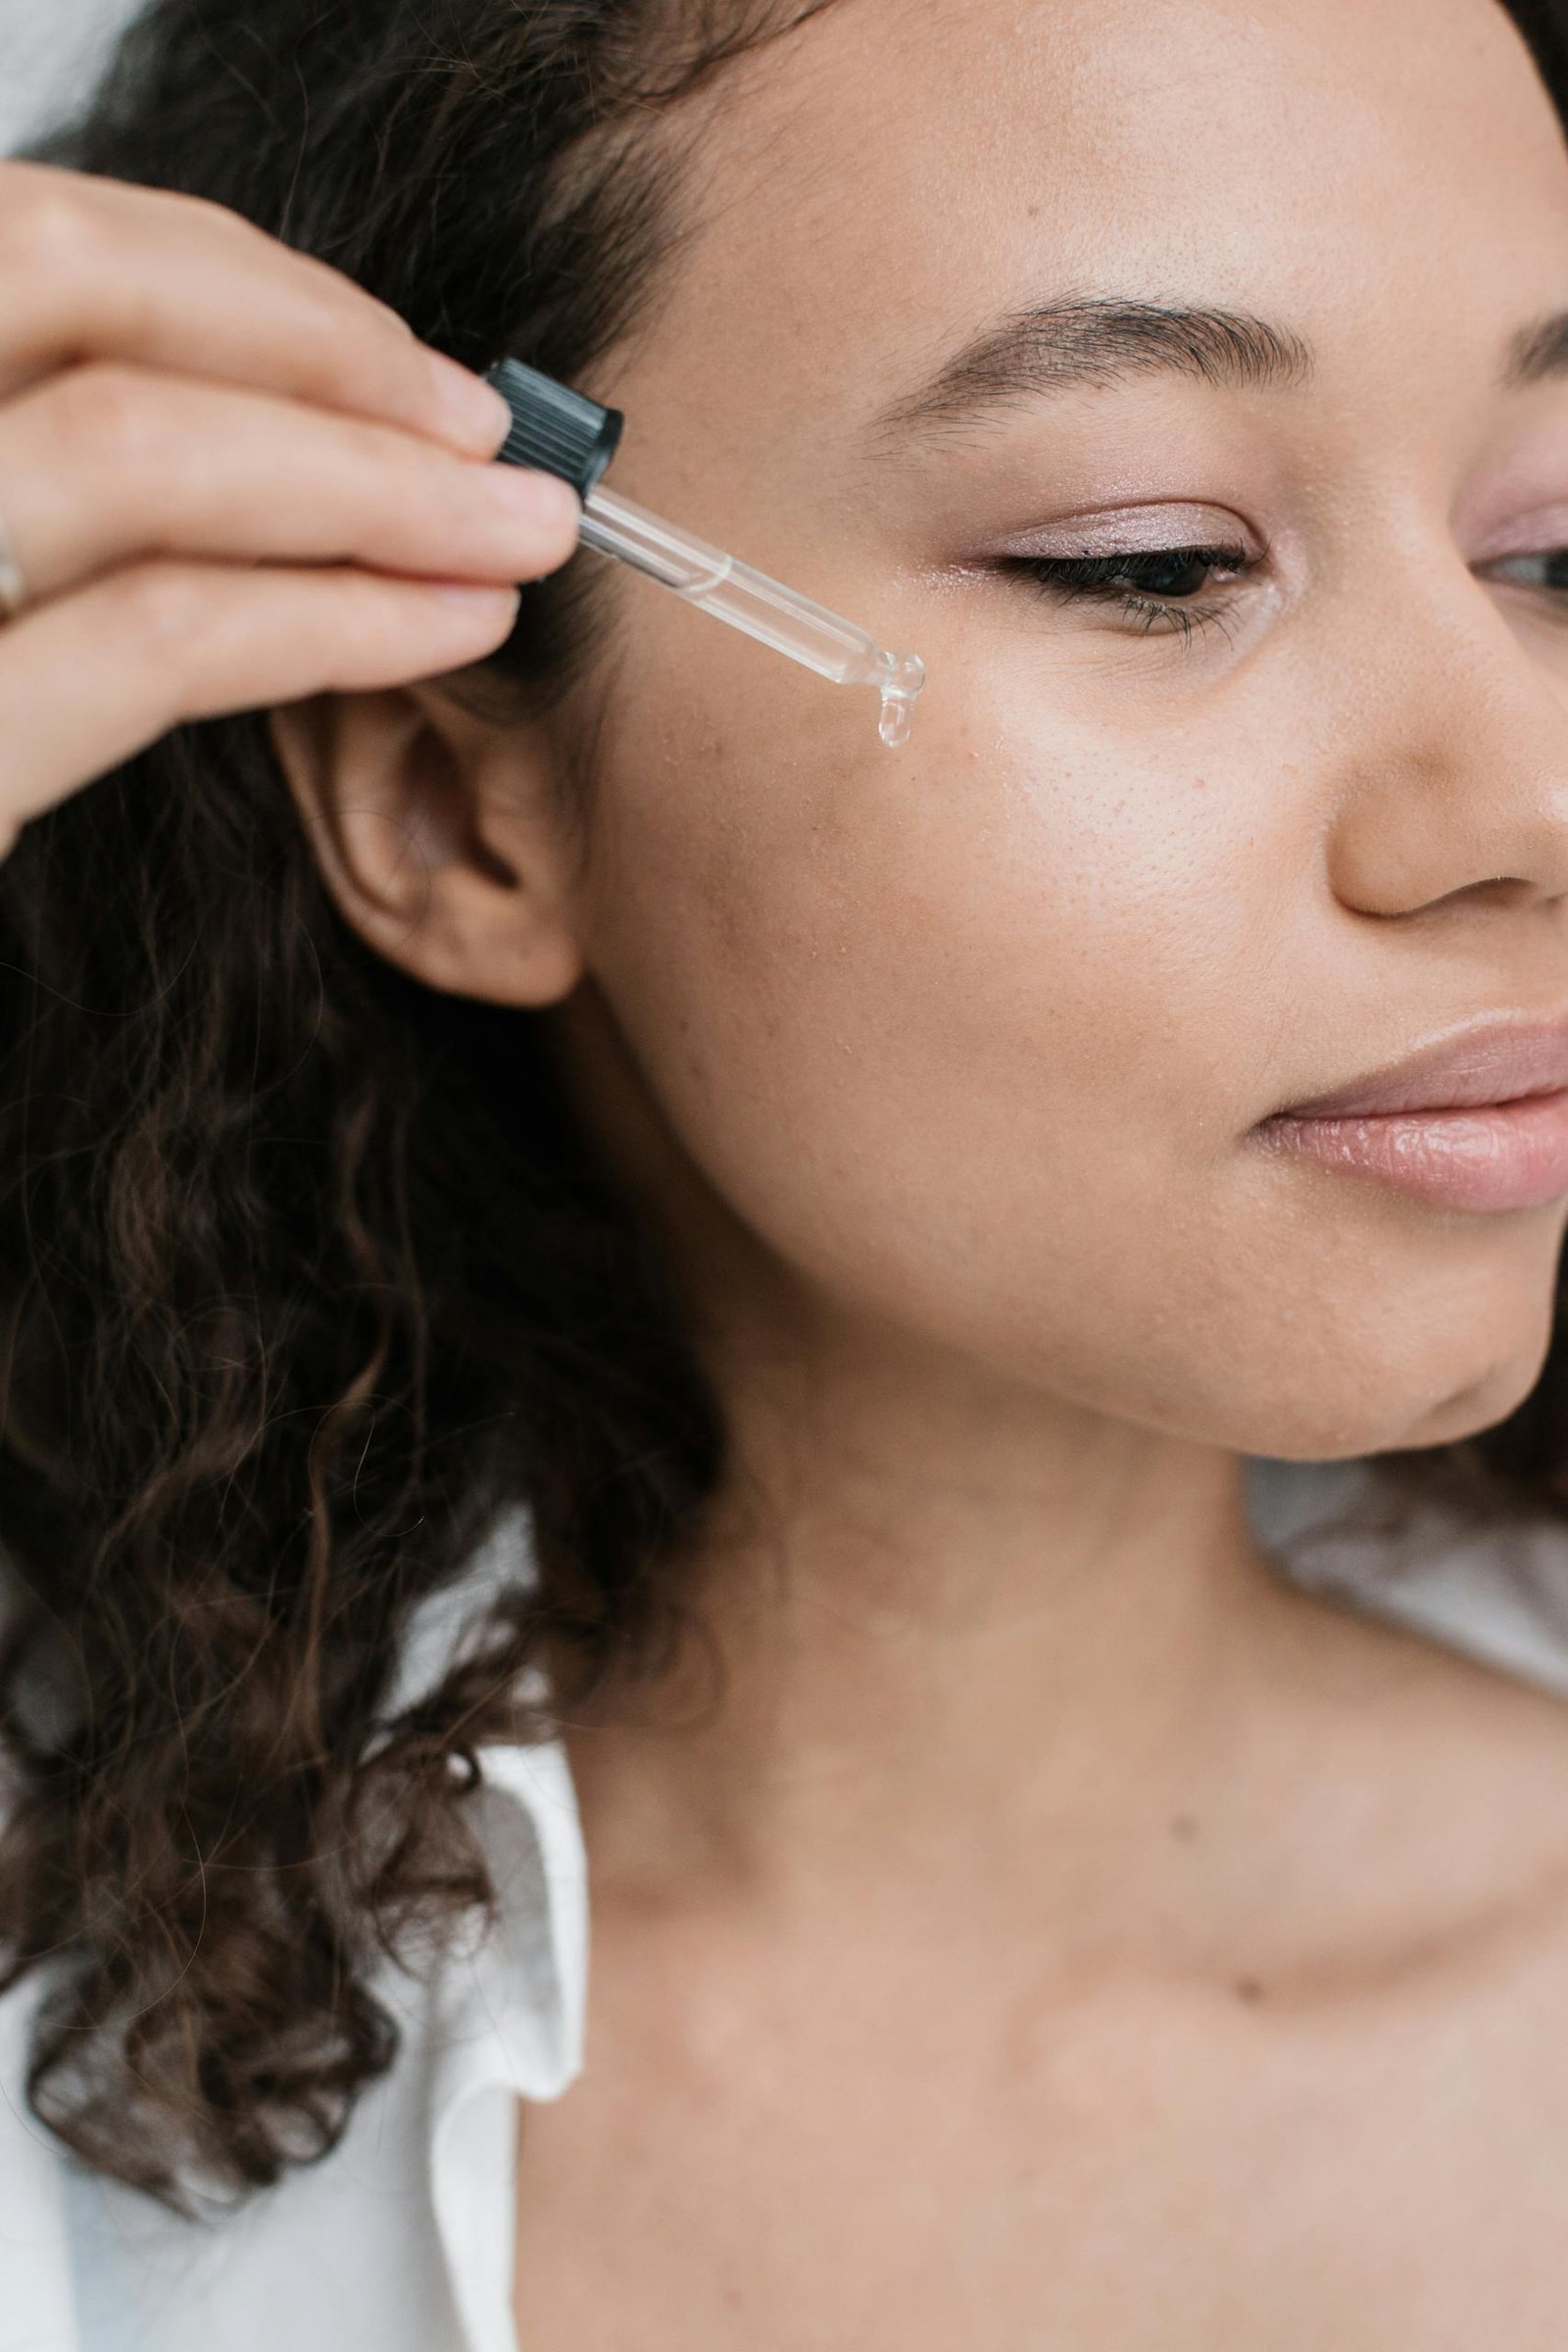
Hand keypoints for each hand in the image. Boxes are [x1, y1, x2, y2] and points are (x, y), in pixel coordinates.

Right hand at [0, 161, 578, 859]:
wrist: (9, 1088)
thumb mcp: (2, 578)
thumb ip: (61, 490)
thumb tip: (290, 427)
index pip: (20, 241)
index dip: (229, 276)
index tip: (395, 353)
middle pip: (66, 280)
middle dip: (317, 343)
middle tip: (488, 428)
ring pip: (131, 451)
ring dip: (371, 478)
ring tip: (520, 529)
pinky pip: (158, 640)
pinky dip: (337, 614)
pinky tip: (454, 621)